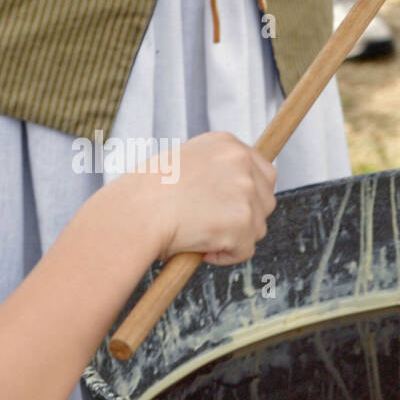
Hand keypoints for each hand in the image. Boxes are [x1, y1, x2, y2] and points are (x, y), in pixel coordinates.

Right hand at [127, 132, 277, 265]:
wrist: (132, 213)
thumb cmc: (146, 196)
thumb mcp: (185, 166)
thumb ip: (216, 173)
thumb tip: (236, 195)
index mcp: (227, 144)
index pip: (264, 171)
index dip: (252, 196)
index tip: (235, 210)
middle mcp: (241, 161)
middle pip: (266, 200)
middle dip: (246, 219)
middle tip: (211, 225)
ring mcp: (245, 191)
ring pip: (257, 227)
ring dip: (233, 238)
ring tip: (198, 234)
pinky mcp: (243, 221)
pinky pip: (245, 250)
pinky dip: (225, 256)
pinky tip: (199, 248)